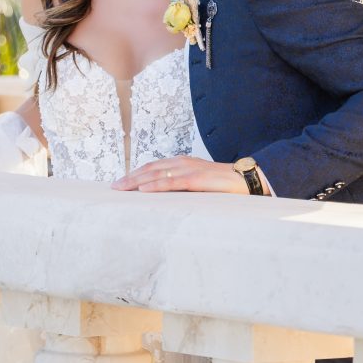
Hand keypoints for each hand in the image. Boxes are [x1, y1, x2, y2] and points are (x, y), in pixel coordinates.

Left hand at [112, 156, 249, 193]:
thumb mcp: (198, 184)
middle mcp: (183, 163)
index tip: (120, 182)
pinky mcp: (199, 179)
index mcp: (182, 163)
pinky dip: (157, 186)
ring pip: (158, 174)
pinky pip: (173, 183)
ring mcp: (191, 170)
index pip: (153, 167)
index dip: (135, 174)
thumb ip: (182, 187)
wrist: (248, 180)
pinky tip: (144, 190)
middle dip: (130, 178)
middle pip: (150, 169)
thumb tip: (165, 199)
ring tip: (122, 188)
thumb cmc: (223, 186)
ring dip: (137, 181)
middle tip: (114, 187)